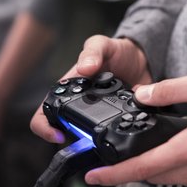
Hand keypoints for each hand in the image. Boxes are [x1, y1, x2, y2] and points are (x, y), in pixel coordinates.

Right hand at [30, 35, 151, 143]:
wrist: (143, 60)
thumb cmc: (116, 52)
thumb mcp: (102, 45)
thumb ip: (92, 52)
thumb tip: (84, 68)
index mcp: (68, 90)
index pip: (44, 113)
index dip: (44, 127)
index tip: (59, 135)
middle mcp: (78, 107)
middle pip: (62, 131)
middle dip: (72, 138)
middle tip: (87, 138)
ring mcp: (96, 118)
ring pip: (85, 140)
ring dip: (93, 142)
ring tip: (107, 135)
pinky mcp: (114, 124)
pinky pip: (111, 138)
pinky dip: (116, 138)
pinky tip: (124, 131)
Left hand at [84, 72, 186, 186]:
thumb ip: (170, 90)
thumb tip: (142, 95)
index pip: (144, 168)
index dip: (114, 175)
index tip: (94, 177)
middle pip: (156, 177)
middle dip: (136, 168)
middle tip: (122, 156)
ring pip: (176, 180)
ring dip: (163, 167)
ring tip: (162, 146)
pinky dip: (185, 170)